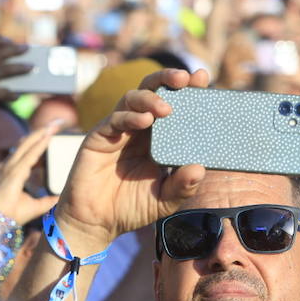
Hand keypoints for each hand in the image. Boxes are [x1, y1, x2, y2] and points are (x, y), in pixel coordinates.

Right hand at [0, 121, 68, 224]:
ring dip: (41, 133)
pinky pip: (28, 156)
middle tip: (57, 122)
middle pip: (28, 143)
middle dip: (42, 131)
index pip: (29, 150)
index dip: (40, 139)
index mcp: (15, 171)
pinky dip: (38, 145)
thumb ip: (47, 200)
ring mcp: (10, 168)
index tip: (52, 130)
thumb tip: (60, 197)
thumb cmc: (11, 215)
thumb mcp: (35, 206)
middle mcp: (11, 166)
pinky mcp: (13, 174)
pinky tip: (48, 137)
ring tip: (54, 124)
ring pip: (28, 145)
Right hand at [54, 67, 210, 250]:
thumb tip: (200, 169)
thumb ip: (183, 186)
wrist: (97, 222)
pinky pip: (114, 119)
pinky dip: (130, 116)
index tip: (203, 78)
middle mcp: (138, 129)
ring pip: (132, 98)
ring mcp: (118, 130)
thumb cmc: (131, 208)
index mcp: (158, 138)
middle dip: (167, 79)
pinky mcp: (99, 137)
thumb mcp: (165, 200)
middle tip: (184, 78)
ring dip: (150, 98)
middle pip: (152, 91)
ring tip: (166, 108)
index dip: (187, 90)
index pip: (174, 105)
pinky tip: (145, 120)